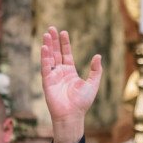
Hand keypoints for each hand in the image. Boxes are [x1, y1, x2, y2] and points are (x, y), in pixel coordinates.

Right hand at [41, 26, 101, 142]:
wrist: (72, 114)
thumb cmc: (82, 102)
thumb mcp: (93, 84)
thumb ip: (96, 70)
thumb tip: (98, 56)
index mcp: (70, 72)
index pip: (66, 54)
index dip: (65, 43)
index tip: (63, 32)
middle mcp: (60, 72)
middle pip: (56, 53)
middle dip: (54, 41)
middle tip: (51, 28)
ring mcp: (53, 76)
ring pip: (49, 57)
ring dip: (48, 46)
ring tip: (46, 34)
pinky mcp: (47, 81)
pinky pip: (45, 67)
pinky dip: (44, 57)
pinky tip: (44, 47)